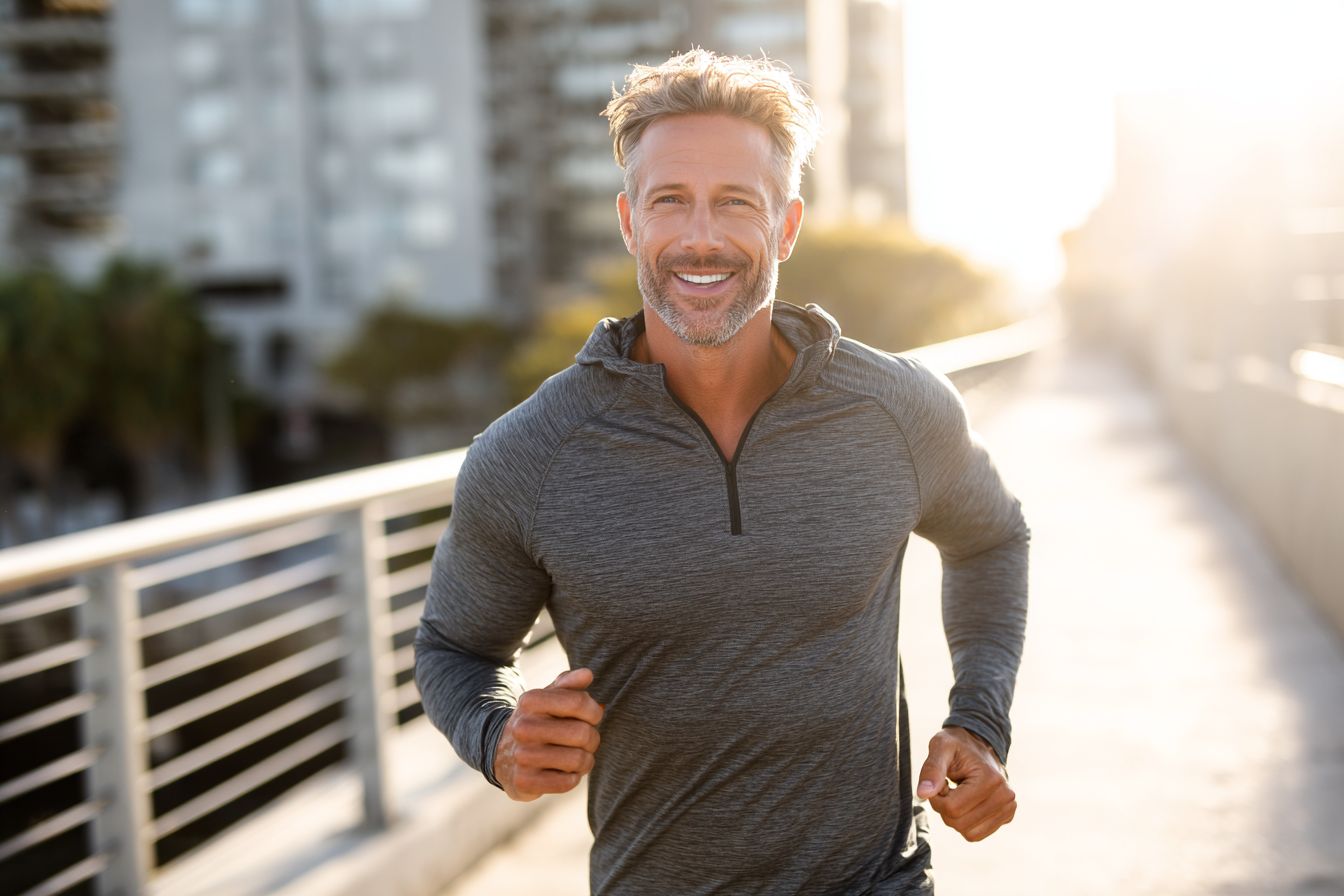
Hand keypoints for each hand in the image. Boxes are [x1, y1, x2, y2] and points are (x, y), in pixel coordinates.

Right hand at [493, 667, 603, 801]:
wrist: (502, 754)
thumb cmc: (538, 721)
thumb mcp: (548, 697)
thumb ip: (569, 683)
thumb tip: (587, 674)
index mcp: (530, 701)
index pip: (578, 702)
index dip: (594, 712)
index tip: (592, 717)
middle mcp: (522, 727)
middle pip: (582, 733)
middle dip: (592, 739)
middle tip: (586, 741)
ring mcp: (521, 756)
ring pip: (577, 760)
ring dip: (585, 761)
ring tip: (578, 757)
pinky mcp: (523, 782)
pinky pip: (567, 783)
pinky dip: (572, 778)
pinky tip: (564, 772)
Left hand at [916, 726, 1015, 841]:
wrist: (979, 745)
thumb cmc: (957, 745)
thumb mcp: (940, 747)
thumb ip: (931, 770)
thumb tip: (922, 794)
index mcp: (990, 779)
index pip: (952, 808)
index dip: (937, 798)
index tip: (940, 782)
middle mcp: (1005, 797)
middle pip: (959, 823)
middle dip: (945, 808)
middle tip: (948, 787)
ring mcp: (1008, 808)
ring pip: (968, 833)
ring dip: (955, 817)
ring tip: (958, 794)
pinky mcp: (1007, 816)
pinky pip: (977, 834)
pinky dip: (966, 822)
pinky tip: (967, 803)